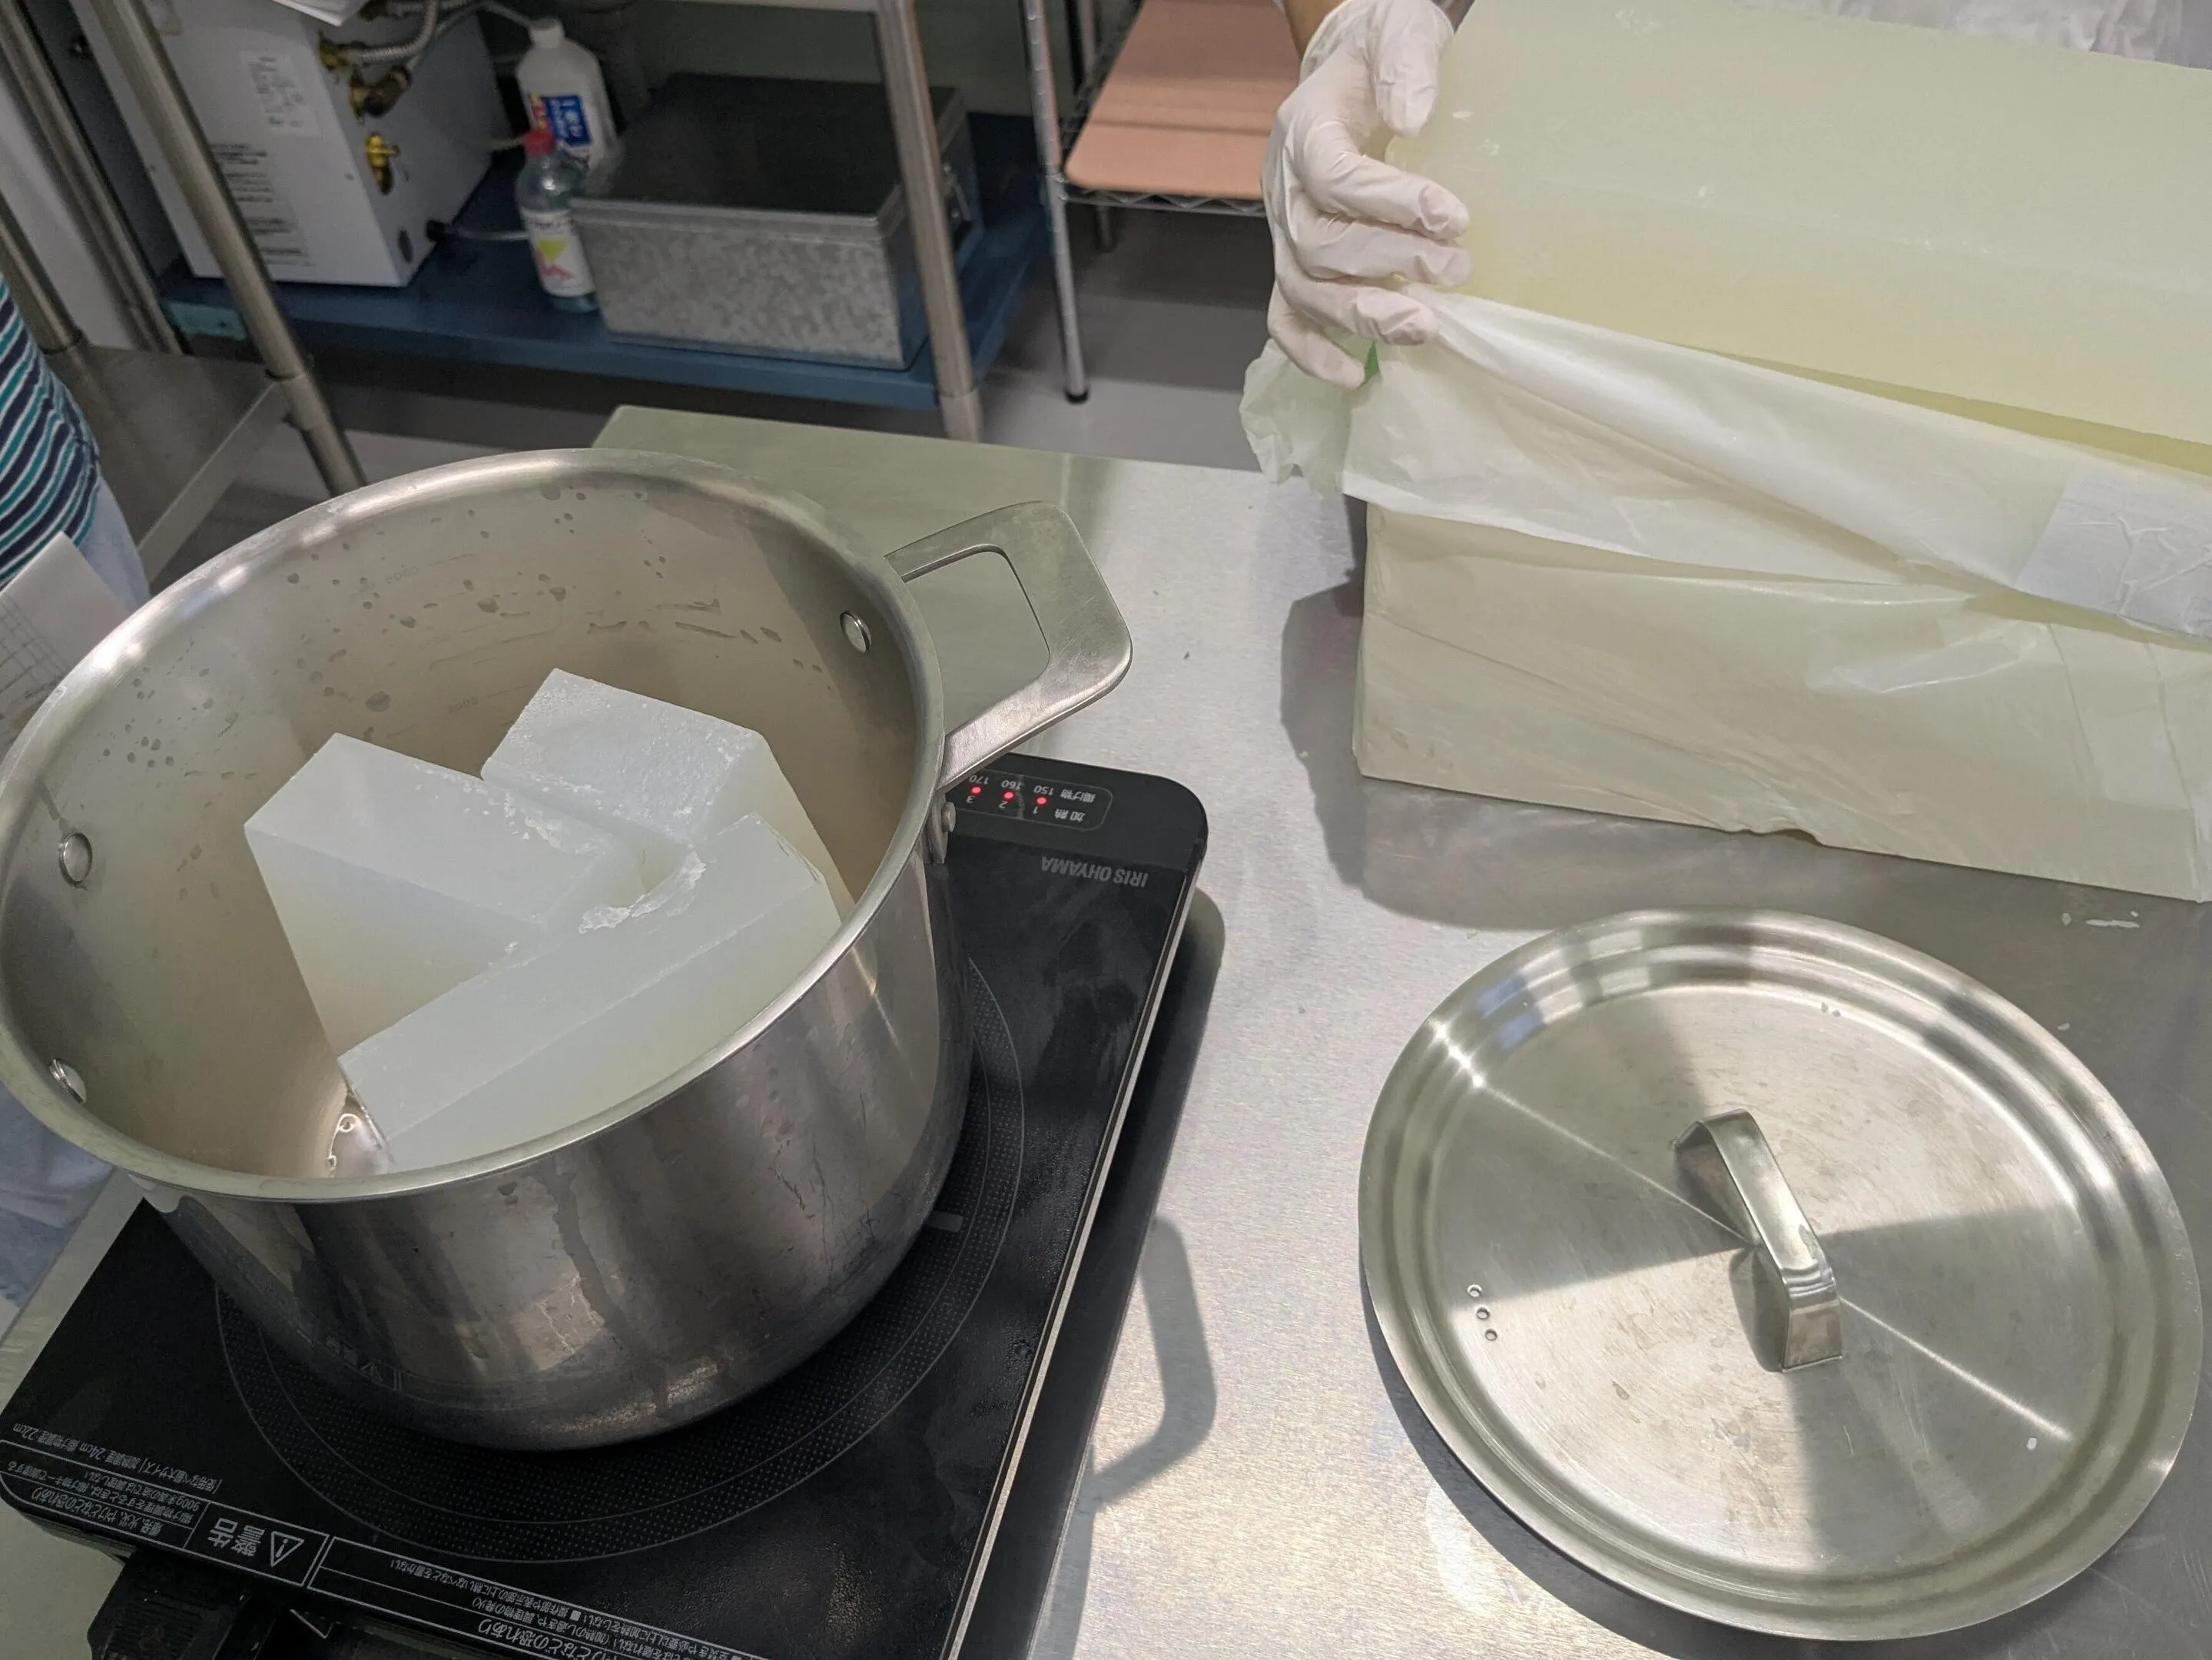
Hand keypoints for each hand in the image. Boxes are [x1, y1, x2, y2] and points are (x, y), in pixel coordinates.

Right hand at [1264, 0, 1471, 387]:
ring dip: (1362, 315)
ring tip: (1424, 327)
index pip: (1335, 177)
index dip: (1391, 203)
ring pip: (1304, 288)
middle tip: (1453, 268)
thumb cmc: (1378, 57)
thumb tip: (1413, 117)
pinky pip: (1285, 316)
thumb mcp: (1397, 30)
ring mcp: (1284, 232)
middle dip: (1387, 263)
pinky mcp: (1293, 262)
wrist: (1353, 70)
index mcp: (1304, 131)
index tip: (1452, 217)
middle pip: (1318, 244)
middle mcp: (1283, 188)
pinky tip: (1355, 374)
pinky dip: (1312, 351)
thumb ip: (1406, 61)